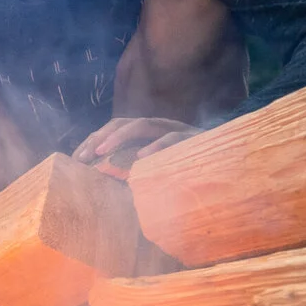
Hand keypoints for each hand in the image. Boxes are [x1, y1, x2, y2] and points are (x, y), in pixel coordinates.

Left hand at [73, 117, 200, 177]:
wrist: (228, 163)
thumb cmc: (190, 171)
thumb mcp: (158, 171)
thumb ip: (138, 171)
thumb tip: (109, 182)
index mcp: (149, 133)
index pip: (115, 128)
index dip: (94, 140)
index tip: (76, 159)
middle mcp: (160, 126)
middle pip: (123, 122)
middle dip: (100, 137)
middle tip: (84, 156)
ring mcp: (176, 129)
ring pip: (143, 124)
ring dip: (119, 137)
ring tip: (102, 153)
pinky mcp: (193, 139)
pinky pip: (172, 138)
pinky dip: (155, 147)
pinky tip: (141, 157)